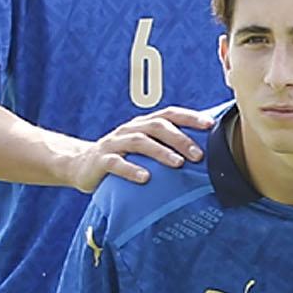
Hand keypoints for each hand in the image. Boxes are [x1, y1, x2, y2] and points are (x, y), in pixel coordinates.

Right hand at [69, 105, 214, 190]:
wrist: (81, 165)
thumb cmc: (125, 158)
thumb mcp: (146, 149)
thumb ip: (169, 147)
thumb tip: (208, 154)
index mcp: (144, 125)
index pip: (170, 114)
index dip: (190, 117)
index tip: (211, 125)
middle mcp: (131, 130)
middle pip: (157, 126)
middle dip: (180, 139)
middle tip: (199, 155)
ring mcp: (115, 144)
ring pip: (139, 142)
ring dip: (161, 152)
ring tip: (178, 164)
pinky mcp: (101, 161)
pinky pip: (116, 163)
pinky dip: (131, 169)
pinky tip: (146, 177)